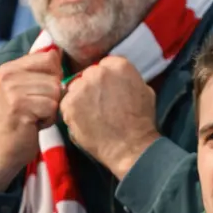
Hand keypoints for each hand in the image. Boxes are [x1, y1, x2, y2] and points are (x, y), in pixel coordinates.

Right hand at [0, 48, 63, 190]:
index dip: (55, 76)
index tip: (41, 92)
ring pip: (56, 91)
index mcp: (10, 67)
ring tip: (35, 116)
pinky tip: (34, 124)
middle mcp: (8, 75)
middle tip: (37, 108)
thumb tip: (62, 51)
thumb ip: (40, 72)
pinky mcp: (19, 106)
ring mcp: (12, 90)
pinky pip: (51, 106)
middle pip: (55, 75)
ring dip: (51, 108)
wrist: (2, 150)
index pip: (50, 56)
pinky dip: (48, 119)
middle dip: (54, 96)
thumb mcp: (26, 90)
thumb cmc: (22, 120)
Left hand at [60, 56, 161, 179]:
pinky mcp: (69, 104)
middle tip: (101, 104)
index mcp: (119, 66)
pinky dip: (73, 112)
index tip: (109, 90)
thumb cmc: (141, 123)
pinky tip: (86, 122)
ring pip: (76, 88)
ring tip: (93, 115)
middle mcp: (98, 72)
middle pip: (89, 74)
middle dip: (93, 87)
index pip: (105, 65)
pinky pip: (67, 103)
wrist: (130, 147)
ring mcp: (81, 88)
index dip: (107, 80)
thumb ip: (128, 79)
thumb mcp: (145, 91)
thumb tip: (119, 80)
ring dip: (82, 98)